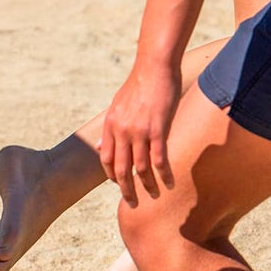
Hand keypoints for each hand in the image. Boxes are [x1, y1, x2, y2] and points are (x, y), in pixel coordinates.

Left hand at [100, 60, 180, 206]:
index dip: (112, 175)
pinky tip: (169, 183)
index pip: (106, 159)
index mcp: (110, 126)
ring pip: (140, 169)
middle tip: (133, 204)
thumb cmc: (139, 84)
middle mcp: (121, 132)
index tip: (120, 184)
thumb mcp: (116, 106)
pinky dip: (164, 174)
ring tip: (155, 195)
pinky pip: (159, 160)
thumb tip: (101, 147)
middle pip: (121, 170)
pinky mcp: (157, 130)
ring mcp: (139, 132)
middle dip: (127, 190)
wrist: (155, 66)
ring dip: (148, 186)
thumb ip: (110, 129)